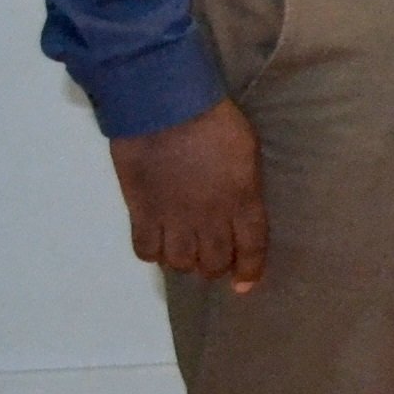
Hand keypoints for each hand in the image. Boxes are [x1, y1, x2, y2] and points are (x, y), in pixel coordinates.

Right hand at [110, 100, 267, 291]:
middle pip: (213, 262)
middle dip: (214, 267)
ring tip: (183, 250)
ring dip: (184, 262)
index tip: (244, 285)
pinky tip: (157, 243)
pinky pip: (146, 250)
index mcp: (242, 200)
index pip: (251, 248)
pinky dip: (153, 253)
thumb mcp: (247, 151)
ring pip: (180, 263)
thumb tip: (240, 206)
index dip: (249, 270)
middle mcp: (210, 218)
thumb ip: (245, 186)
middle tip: (210, 260)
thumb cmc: (214, 120)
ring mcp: (174, 218)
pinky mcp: (142, 213)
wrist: (165, 109)